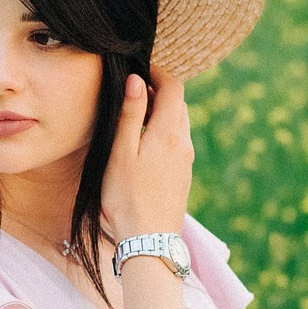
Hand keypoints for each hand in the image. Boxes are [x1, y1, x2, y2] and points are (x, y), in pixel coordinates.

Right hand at [100, 68, 192, 241]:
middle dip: (159, 90)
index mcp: (169, 133)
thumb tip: (136, 79)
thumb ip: (130, 114)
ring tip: (136, 115)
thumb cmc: (127, 197)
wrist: (149, 240)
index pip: (173, 87)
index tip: (138, 67)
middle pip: (179, 103)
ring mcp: (187, 161)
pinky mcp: (184, 176)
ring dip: (162, 111)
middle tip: (133, 89)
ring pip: (180, 123)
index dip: (157, 72)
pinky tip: (145, 143)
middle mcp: (184, 143)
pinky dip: (164, 130)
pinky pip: (178, 142)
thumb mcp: (121, 152)